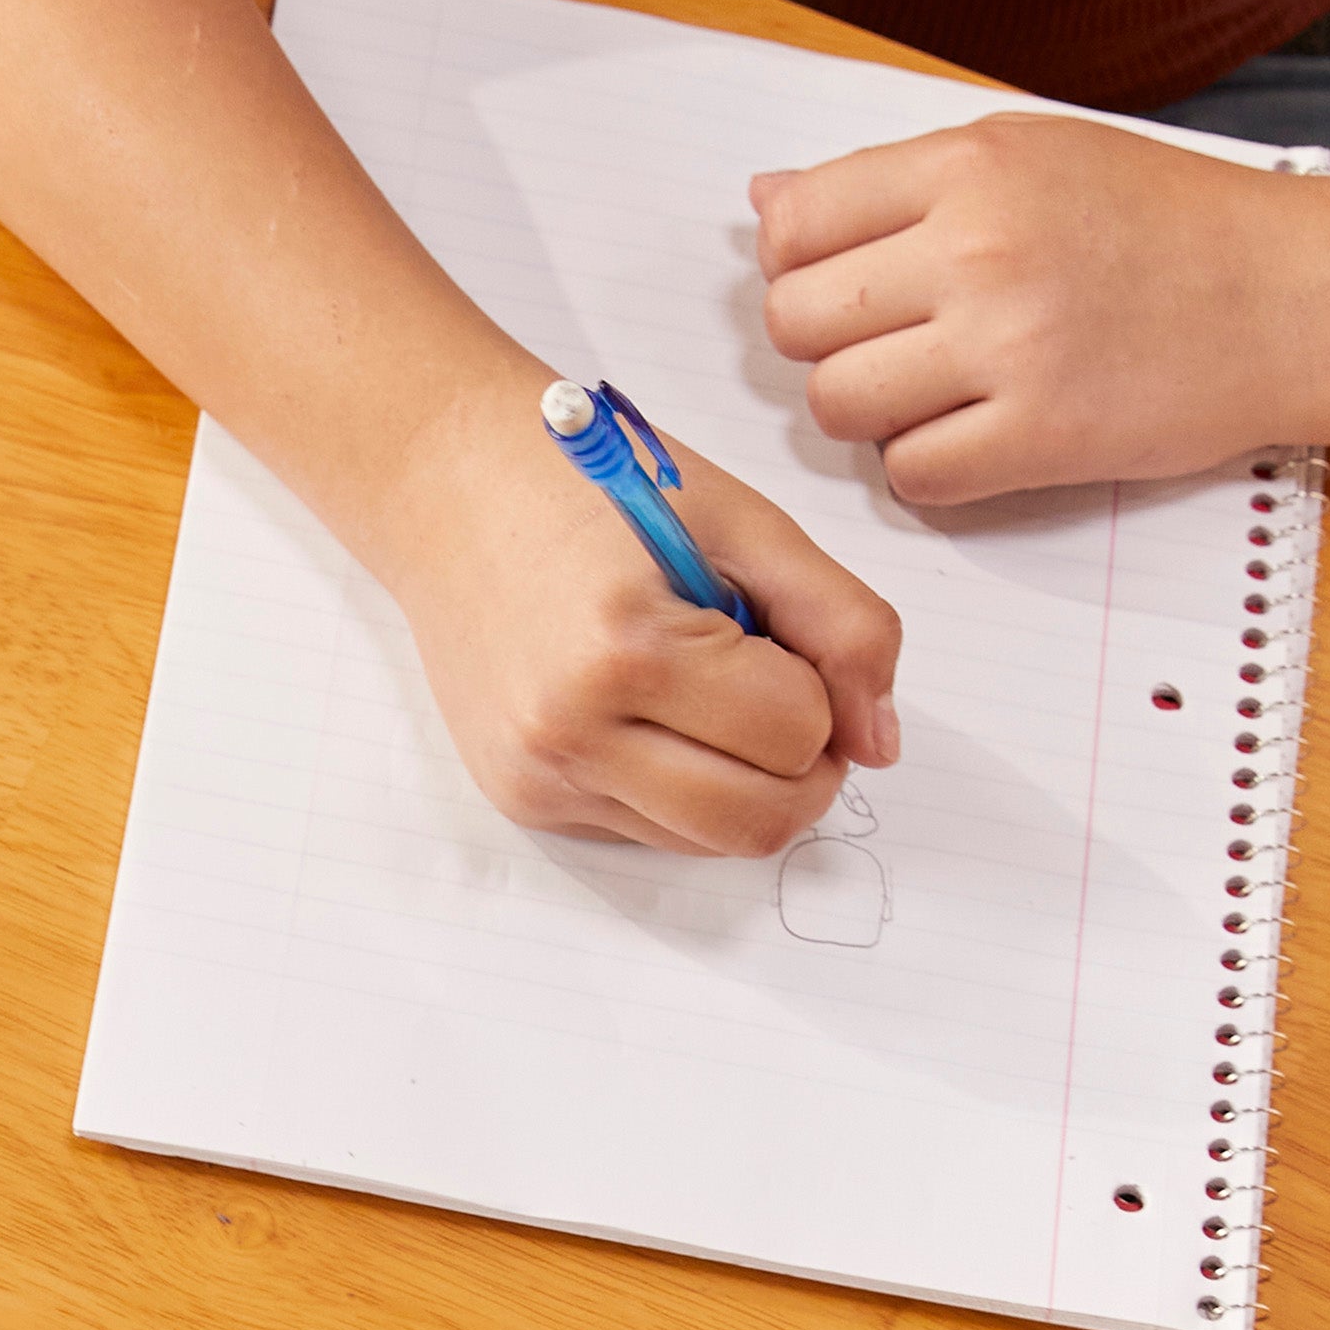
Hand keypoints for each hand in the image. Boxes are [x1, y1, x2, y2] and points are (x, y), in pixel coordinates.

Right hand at [362, 370, 903, 853]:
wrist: (446, 487)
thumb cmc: (591, 486)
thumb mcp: (742, 523)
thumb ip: (841, 623)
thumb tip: (883, 742)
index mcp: (625, 649)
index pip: (799, 731)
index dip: (821, 687)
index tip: (781, 636)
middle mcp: (568, 732)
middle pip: (763, 820)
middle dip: (804, 764)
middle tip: (781, 694)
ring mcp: (538, 777)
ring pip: (712, 843)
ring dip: (746, 784)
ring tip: (710, 697)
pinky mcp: (522, 800)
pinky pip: (650, 835)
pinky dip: (682, 788)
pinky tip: (650, 713)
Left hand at [753, 115, 1317, 504]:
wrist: (1294, 294)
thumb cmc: (1161, 218)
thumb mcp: (1032, 154)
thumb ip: (894, 179)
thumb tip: (764, 197)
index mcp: (969, 168)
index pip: (792, 226)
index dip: (798, 265)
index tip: (843, 280)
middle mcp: (978, 249)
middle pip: (796, 322)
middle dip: (827, 341)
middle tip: (896, 340)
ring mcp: (1008, 345)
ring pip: (837, 404)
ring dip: (871, 409)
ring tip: (939, 386)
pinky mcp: (1041, 436)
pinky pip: (909, 473)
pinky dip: (929, 466)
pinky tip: (981, 431)